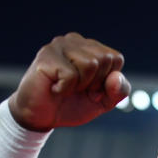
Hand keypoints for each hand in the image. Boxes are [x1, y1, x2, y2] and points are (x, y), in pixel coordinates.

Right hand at [8, 32, 129, 131]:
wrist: (40, 117)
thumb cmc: (71, 105)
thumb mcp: (102, 102)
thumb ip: (118, 91)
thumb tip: (116, 77)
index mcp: (91, 48)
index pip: (116, 59)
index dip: (107, 81)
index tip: (90, 90)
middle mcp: (75, 41)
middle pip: (105, 59)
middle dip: (94, 83)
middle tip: (76, 90)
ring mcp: (60, 45)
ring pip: (90, 65)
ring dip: (79, 86)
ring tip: (65, 88)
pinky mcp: (47, 55)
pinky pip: (71, 75)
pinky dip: (65, 89)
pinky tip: (54, 88)